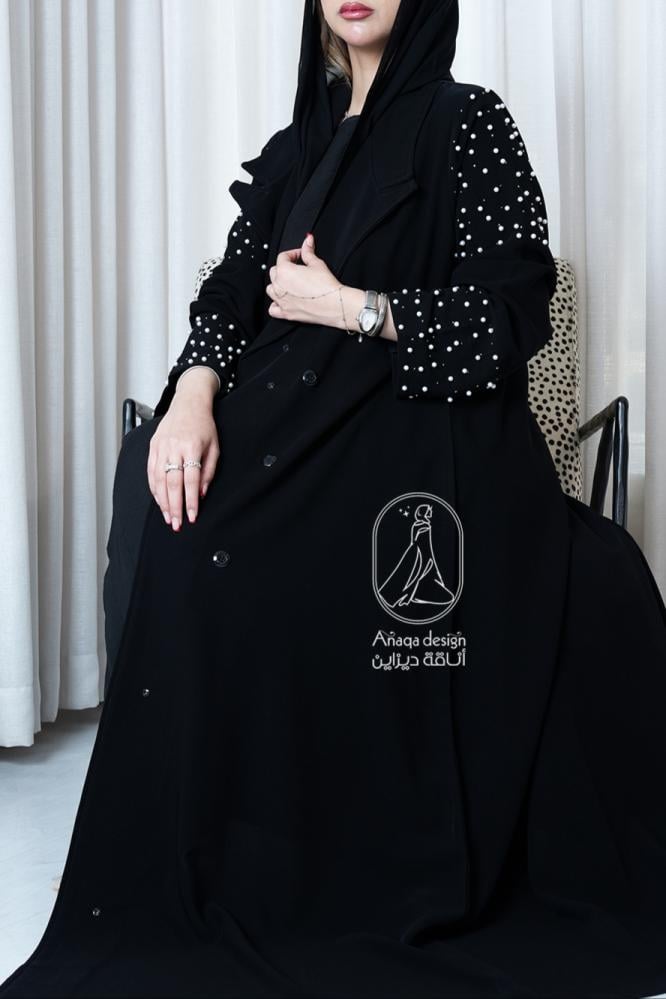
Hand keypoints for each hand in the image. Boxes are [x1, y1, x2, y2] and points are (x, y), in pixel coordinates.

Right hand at [147, 369, 219, 531]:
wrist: (188, 403)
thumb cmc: (204, 425)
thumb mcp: (215, 447)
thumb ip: (208, 471)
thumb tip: (200, 494)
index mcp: (192, 447)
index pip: (191, 480)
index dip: (191, 501)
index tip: (192, 516)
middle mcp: (174, 447)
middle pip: (172, 483)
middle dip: (174, 506)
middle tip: (176, 524)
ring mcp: (161, 447)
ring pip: (159, 480)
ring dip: (162, 501)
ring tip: (167, 517)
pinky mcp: (153, 447)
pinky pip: (151, 472)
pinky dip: (154, 489)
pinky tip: (159, 501)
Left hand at [266, 233, 346, 327]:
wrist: (334, 304)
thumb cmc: (326, 286)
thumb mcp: (317, 263)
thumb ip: (308, 251)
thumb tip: (308, 240)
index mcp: (284, 271)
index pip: (282, 257)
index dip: (292, 254)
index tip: (300, 255)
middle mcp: (279, 286)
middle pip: (274, 272)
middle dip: (284, 268)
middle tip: (297, 268)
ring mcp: (281, 301)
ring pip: (271, 289)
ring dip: (277, 284)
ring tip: (289, 283)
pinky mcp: (286, 313)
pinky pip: (272, 309)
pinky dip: (275, 304)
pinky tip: (284, 300)